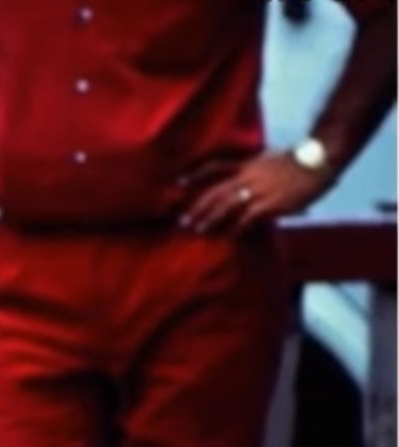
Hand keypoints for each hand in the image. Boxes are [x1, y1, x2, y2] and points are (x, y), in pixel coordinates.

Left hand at [178, 150, 332, 233]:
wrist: (318, 161)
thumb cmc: (298, 162)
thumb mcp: (269, 159)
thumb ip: (254, 169)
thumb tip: (244, 180)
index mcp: (247, 165)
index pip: (215, 167)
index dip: (195, 174)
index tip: (178, 182)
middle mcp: (248, 177)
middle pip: (215, 192)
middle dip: (197, 207)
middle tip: (183, 221)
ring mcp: (258, 191)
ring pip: (226, 206)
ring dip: (210, 220)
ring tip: (199, 230)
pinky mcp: (270, 204)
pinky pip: (247, 219)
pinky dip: (236, 228)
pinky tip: (229, 236)